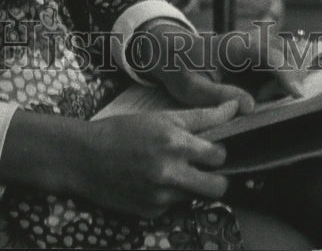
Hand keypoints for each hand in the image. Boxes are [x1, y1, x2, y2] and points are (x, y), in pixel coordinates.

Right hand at [78, 100, 236, 219]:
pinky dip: (169, 196)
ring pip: (195, 197)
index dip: (218, 152)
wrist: (84, 158)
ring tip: (170, 171)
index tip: (210, 149)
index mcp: (174, 143)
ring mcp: (161, 197)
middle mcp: (170, 173)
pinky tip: (151, 182)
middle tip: (203, 168)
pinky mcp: (152, 213)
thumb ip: (202, 116)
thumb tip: (236, 107)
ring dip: (189, 186)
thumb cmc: (123, 131)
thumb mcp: (160, 117)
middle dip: (216, 178)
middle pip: (218, 187)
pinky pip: (174, 207)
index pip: (219, 156)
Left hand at [135, 20, 304, 113]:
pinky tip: (260, 95)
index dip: (286, 73)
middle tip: (263, 100)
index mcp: (233, 46)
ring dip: (284, 81)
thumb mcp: (191, 88)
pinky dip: (279, 81)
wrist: (171, 51)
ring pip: (286, 58)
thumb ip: (219, 96)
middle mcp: (248, 42)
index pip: (268, 54)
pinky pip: (278, 65)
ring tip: (260, 98)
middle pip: (285, 54)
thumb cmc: (179, 68)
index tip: (297, 95)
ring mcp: (253, 47)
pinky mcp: (255, 57)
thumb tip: (251, 107)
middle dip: (287, 80)